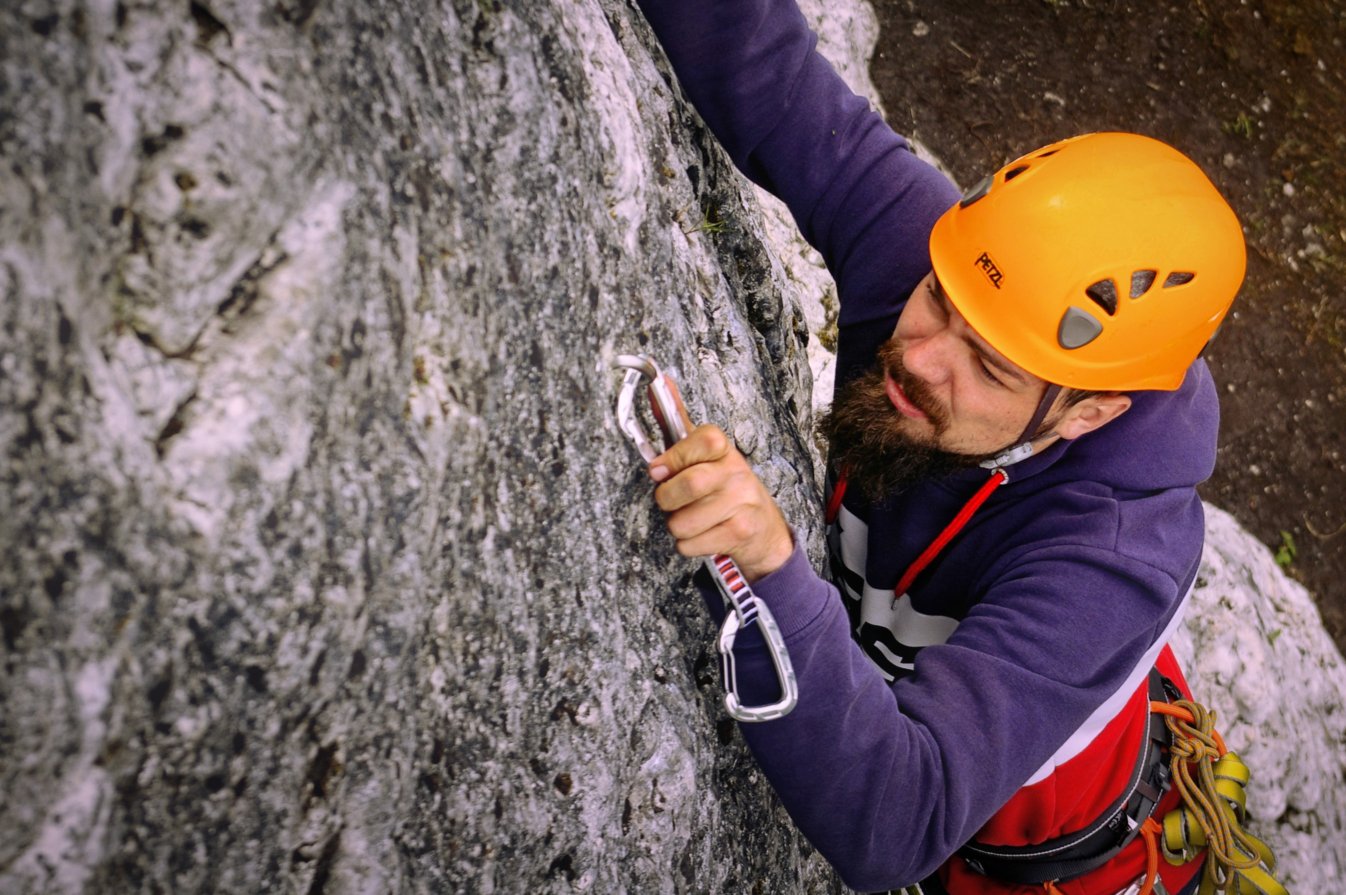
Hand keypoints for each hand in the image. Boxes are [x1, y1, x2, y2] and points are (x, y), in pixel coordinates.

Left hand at [648, 424, 793, 581]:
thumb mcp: (705, 454)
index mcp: (724, 450)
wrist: (764, 529)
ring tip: (692, 518)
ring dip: (676, 526)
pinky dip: (687, 544)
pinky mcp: (740, 532)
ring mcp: (742, 503)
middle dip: (666, 499)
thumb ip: (678, 421)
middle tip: (670, 500)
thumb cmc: (725, 488)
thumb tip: (660, 382)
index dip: (673, 457)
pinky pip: (689, 544)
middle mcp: (737, 472)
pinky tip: (704, 534)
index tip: (658, 470)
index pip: (702, 439)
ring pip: (682, 522)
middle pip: (689, 484)